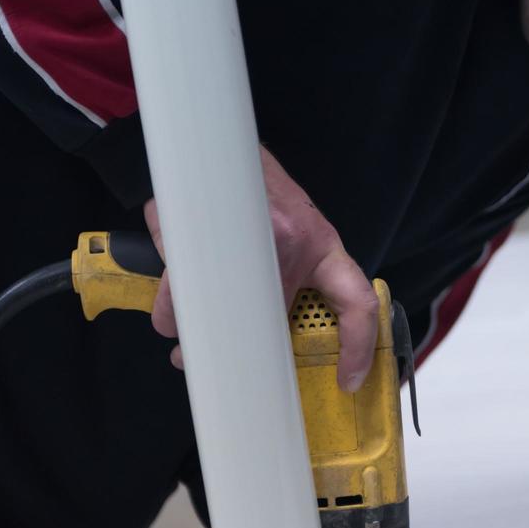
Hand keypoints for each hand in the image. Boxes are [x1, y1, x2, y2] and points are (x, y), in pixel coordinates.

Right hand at [142, 146, 378, 390]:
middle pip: (271, 317)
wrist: (216, 146)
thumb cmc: (260, 195)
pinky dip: (171, 304)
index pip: (357, 300)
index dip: (359, 345)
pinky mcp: (203, 231)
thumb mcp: (297, 230)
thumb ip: (297, 273)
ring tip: (180, 337)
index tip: (349, 381)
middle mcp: (290, 243)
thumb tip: (278, 333)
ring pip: (220, 304)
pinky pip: (183, 283)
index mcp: (320, 247)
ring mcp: (243, 237)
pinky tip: (168, 312)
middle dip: (243, 351)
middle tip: (226, 367)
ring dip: (194, 329)